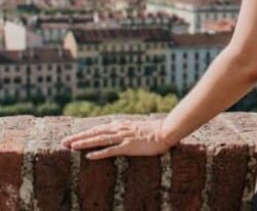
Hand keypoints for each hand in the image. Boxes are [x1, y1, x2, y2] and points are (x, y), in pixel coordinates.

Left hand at [60, 118, 174, 159]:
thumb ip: (125, 128)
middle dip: (78, 137)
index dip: (84, 133)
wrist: (166, 131)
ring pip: (100, 140)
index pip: (98, 128)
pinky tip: (89, 156)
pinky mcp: (129, 146)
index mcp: (121, 125)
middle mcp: (120, 129)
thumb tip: (115, 128)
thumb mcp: (136, 127)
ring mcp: (124, 138)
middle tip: (63, 142)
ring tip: (71, 147)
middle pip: (95, 133)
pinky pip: (111, 150)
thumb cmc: (154, 130)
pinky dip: (99, 153)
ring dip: (85, 143)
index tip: (71, 137)